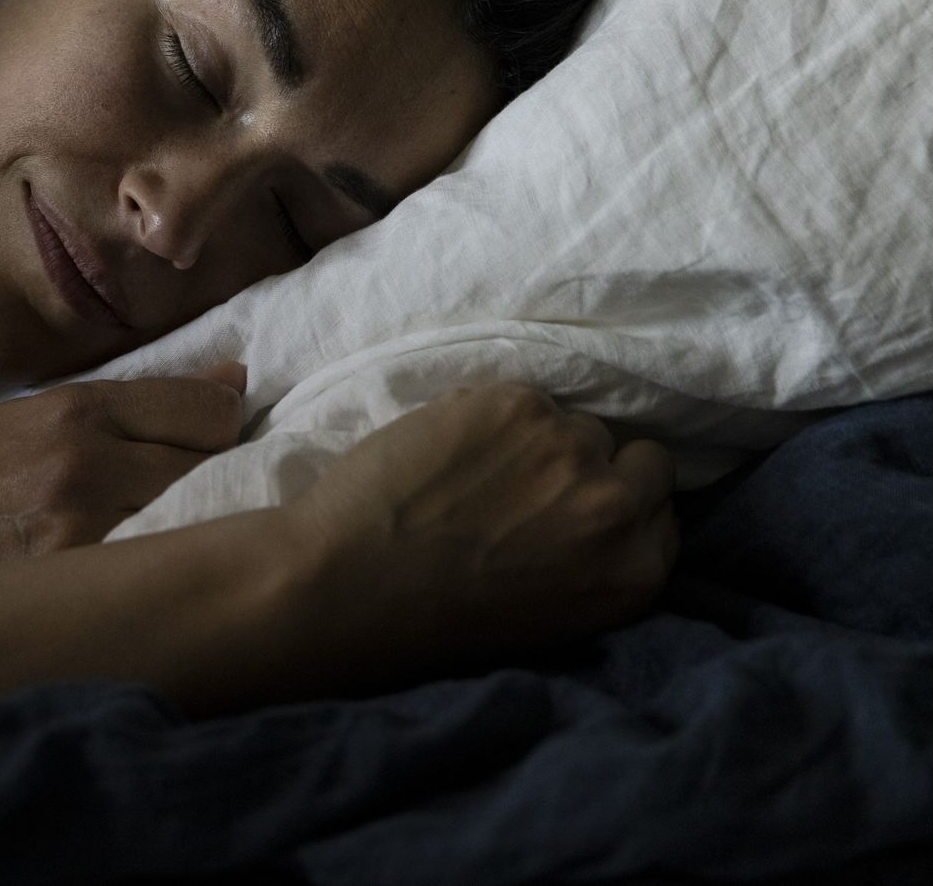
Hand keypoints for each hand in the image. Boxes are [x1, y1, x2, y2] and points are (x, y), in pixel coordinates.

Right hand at [0, 362, 247, 569]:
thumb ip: (138, 398)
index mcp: (77, 410)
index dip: (223, 420)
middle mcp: (88, 464)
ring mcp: (87, 530)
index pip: (203, 409)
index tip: (219, 431)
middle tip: (202, 481)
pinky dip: (173, 562)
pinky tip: (161, 564)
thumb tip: (232, 383)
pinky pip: (163, 565)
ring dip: (201, 519)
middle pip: (209, 464)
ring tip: (183, 523)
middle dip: (218, 469)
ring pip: (195, 518)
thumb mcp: (45, 412)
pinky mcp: (82, 583)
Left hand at [283, 383, 677, 676]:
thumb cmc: (439, 617)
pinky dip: (487, 416)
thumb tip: (608, 507)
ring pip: (574, 422)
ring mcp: (568, 447)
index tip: (578, 505)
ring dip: (536, 438)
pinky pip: (520, 397)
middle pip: (640, 455)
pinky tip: (447, 450)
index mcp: (637, 571)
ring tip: (478, 471)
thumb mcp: (555, 614)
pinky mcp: (516, 404)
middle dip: (596, 464)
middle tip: (534, 481)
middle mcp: (618, 506)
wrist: (353, 584)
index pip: (662, 507)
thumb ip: (598, 558)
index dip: (620, 501)